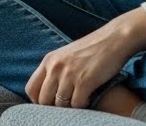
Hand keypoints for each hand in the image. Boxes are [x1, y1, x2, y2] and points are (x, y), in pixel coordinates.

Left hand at [24, 8, 145, 107]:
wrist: (114, 39)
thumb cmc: (92, 49)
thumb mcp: (66, 55)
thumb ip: (55, 70)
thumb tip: (47, 92)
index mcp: (49, 60)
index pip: (31, 88)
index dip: (38, 100)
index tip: (49, 103)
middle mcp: (55, 67)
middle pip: (43, 100)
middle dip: (54, 106)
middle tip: (67, 104)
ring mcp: (69, 74)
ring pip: (60, 105)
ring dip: (71, 106)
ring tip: (80, 98)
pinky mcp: (84, 81)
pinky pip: (77, 104)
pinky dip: (83, 105)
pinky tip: (89, 97)